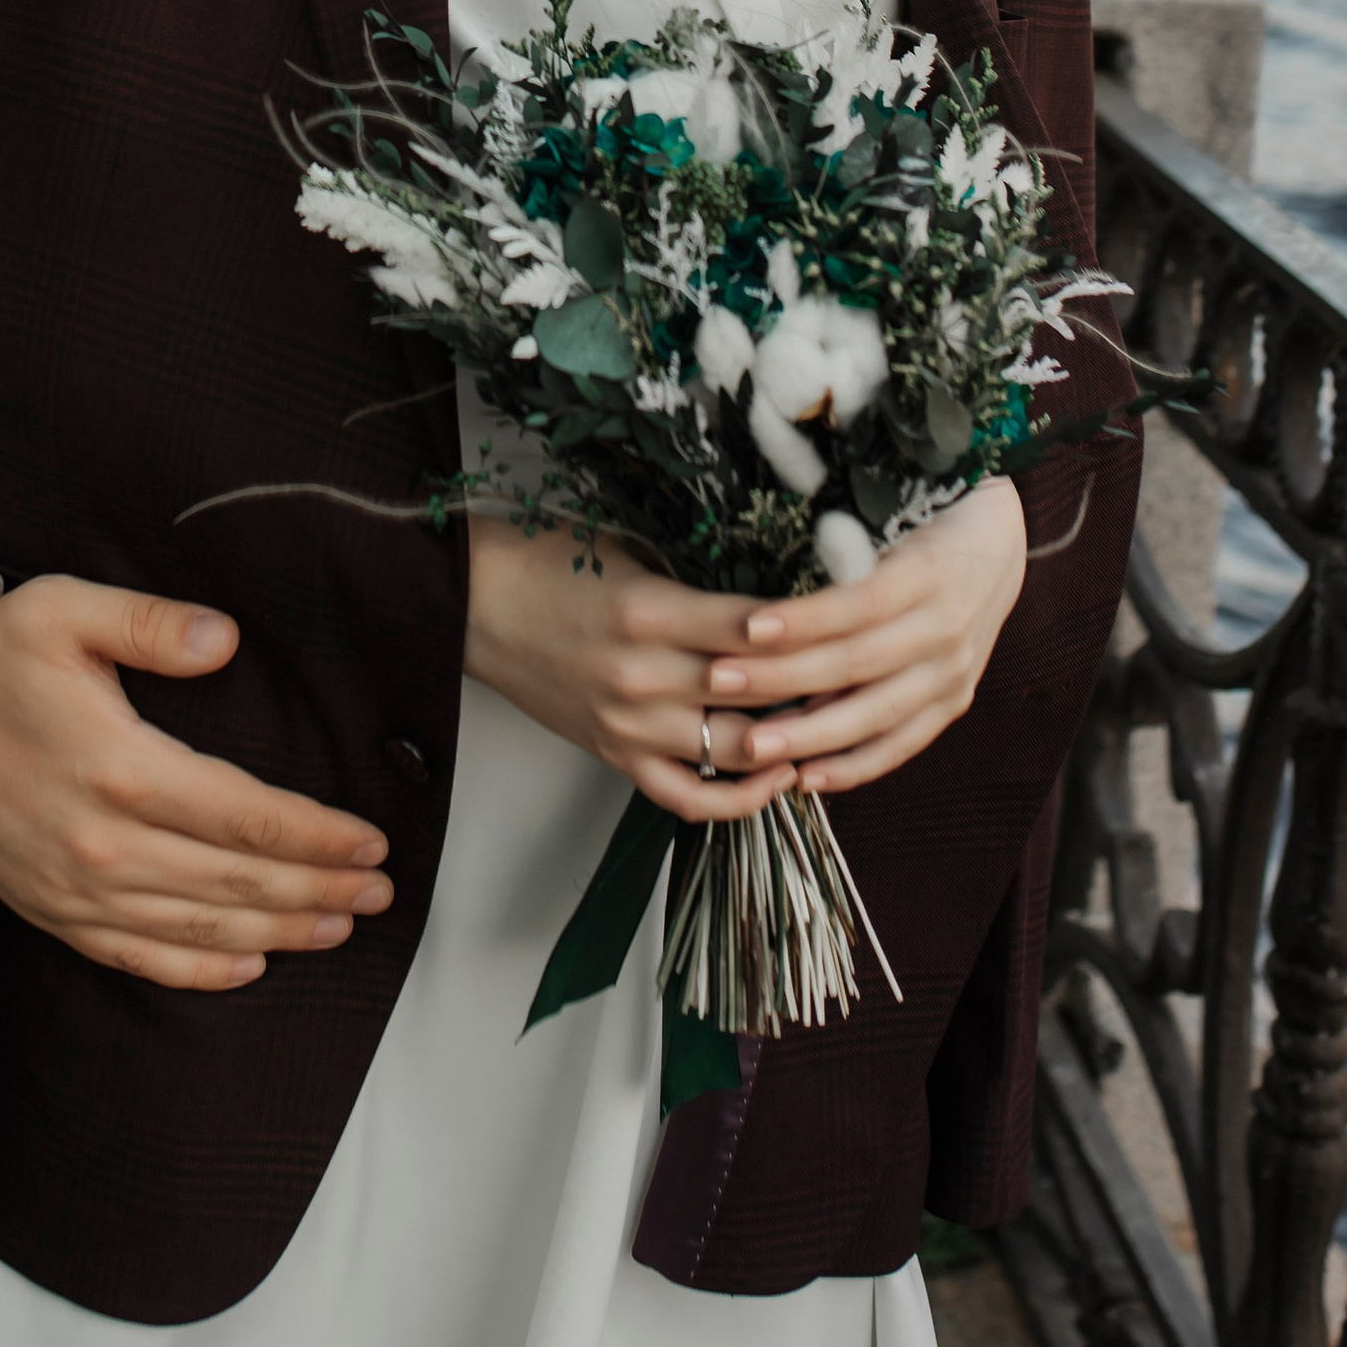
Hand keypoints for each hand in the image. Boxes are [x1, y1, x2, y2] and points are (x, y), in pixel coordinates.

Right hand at [0, 578, 392, 991]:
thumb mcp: (68, 610)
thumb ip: (152, 622)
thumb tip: (225, 639)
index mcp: (120, 768)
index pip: (244, 814)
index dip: (317, 836)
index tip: (371, 843)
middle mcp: (102, 842)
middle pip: (236, 879)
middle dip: (318, 890)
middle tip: (381, 893)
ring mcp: (75, 887)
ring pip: (198, 924)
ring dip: (278, 931)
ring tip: (339, 927)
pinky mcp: (51, 911)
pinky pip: (137, 957)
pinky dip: (198, 968)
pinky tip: (247, 967)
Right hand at [462, 482, 1028, 821]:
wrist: (472, 603)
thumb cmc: (549, 559)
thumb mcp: (631, 549)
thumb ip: (701, 576)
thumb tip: (785, 587)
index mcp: (650, 610)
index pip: (759, 630)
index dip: (818, 630)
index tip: (865, 617)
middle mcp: (644, 676)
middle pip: (759, 696)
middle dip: (822, 689)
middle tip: (874, 673)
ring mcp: (630, 725)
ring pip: (736, 751)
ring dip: (793, 743)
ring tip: (839, 722)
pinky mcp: (615, 756)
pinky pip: (689, 796)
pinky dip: (739, 797)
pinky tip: (777, 778)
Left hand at [701, 481, 1030, 794]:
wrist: (997, 546)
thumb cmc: (922, 519)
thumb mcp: (890, 517)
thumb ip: (841, 547)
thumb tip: (766, 573)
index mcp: (929, 571)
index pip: (858, 603)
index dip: (803, 618)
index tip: (745, 627)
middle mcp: (946, 627)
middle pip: (857, 663)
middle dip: (782, 678)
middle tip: (719, 683)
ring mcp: (954, 672)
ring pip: (875, 714)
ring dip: (809, 734)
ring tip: (752, 746)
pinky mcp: (954, 703)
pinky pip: (901, 745)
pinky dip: (854, 766)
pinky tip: (806, 778)